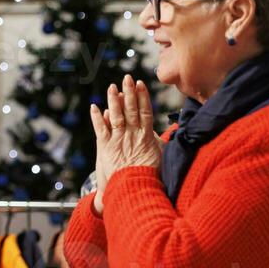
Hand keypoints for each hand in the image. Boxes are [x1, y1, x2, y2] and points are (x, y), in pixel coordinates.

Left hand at [89, 74, 162, 204]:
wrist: (135, 190)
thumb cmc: (150, 176)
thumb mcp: (162, 158)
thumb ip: (163, 144)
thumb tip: (174, 134)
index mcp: (146, 136)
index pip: (145, 111)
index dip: (142, 97)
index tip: (141, 84)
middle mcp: (132, 135)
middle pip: (131, 109)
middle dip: (128, 92)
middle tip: (126, 77)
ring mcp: (118, 140)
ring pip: (116, 115)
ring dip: (113, 100)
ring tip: (111, 86)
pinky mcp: (105, 147)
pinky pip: (100, 129)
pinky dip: (96, 117)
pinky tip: (94, 107)